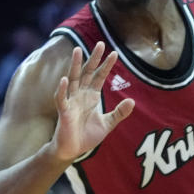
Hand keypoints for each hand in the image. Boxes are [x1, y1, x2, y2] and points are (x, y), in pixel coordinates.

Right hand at [52, 42, 134, 161]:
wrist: (73, 150)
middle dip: (93, 59)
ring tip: (77, 50)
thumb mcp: (108, 123)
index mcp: (92, 96)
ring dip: (74, 65)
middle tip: (100, 43)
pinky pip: (62, 98)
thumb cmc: (87, 136)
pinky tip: (65, 79)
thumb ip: (119, 113)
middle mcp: (81, 95)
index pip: (100, 77)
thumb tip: (132, 101)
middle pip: (87, 72)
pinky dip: (63, 89)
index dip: (107, 65)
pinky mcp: (64, 112)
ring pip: (73, 79)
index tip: (115, 53)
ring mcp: (71, 101)